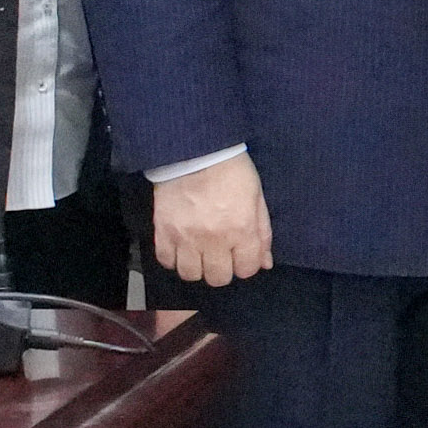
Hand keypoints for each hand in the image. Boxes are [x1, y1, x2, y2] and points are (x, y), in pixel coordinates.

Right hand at [150, 152, 272, 292]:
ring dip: (197, 266)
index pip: (246, 270)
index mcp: (241, 229)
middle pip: (218, 278)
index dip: (245, 264)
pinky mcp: (163, 231)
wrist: (195, 149)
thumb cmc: (232, 170)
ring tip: (199, 252)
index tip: (240, 254)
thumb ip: (262, 233)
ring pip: (190, 274)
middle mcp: (214, 239)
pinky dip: (173, 258)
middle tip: (220, 254)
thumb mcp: (256, 197)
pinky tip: (180, 246)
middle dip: (222, 269)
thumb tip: (265, 263)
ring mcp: (186, 237)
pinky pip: (166, 261)